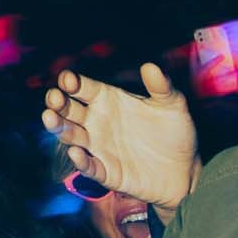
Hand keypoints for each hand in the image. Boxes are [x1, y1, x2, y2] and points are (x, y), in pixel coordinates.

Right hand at [44, 63, 197, 213]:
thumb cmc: (176, 134)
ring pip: (71, 135)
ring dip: (59, 128)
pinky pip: (89, 166)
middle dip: (57, 103)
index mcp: (109, 100)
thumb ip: (161, 86)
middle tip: (55, 98)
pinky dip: (81, 161)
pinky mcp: (107, 172)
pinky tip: (76, 152)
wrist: (186, 171)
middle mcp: (98, 122)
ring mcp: (100, 147)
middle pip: (68, 110)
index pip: (83, 88)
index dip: (72, 82)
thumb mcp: (173, 106)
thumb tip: (151, 66)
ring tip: (51, 119)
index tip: (68, 79)